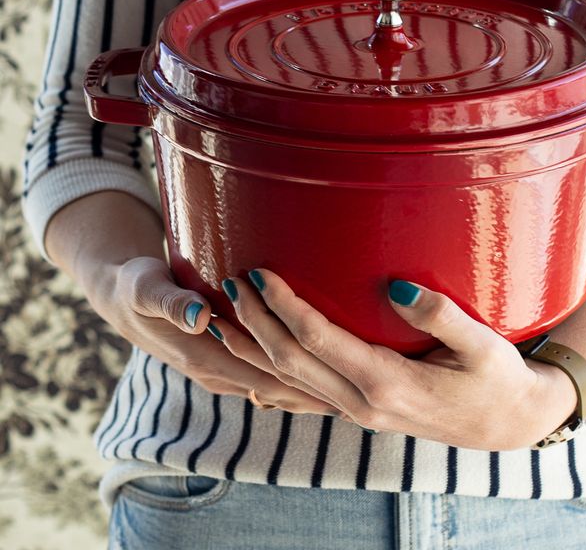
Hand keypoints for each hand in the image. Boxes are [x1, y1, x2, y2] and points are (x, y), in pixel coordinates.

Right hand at [86, 256, 337, 415]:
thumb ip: (172, 302)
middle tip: (367, 394)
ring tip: (355, 393)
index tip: (346, 386)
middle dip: (320, 394)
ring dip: (310, 392)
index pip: (268, 378)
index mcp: (203, 359)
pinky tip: (319, 382)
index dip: (307, 384)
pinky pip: (266, 380)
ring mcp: (222, 372)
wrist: (122, 300)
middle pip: (280, 390)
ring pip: (275, 389)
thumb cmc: (137, 287)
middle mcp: (216, 374)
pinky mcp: (226, 363)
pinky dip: (293, 385)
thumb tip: (201, 317)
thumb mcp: (147, 288)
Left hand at [215, 270, 578, 449]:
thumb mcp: (482, 344)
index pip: (316, 340)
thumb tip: (396, 286)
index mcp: (387, 382)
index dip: (282, 306)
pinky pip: (302, 395)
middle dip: (254, 322)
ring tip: (224, 316)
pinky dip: (270, 377)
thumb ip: (440, 315)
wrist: (508, 423)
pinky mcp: (359, 410)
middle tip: (230, 282)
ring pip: (287, 383)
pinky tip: (254, 362)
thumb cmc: (497, 378)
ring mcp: (357, 412)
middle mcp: (362, 402)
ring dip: (252, 349)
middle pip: (289, 361)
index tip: (259, 273)